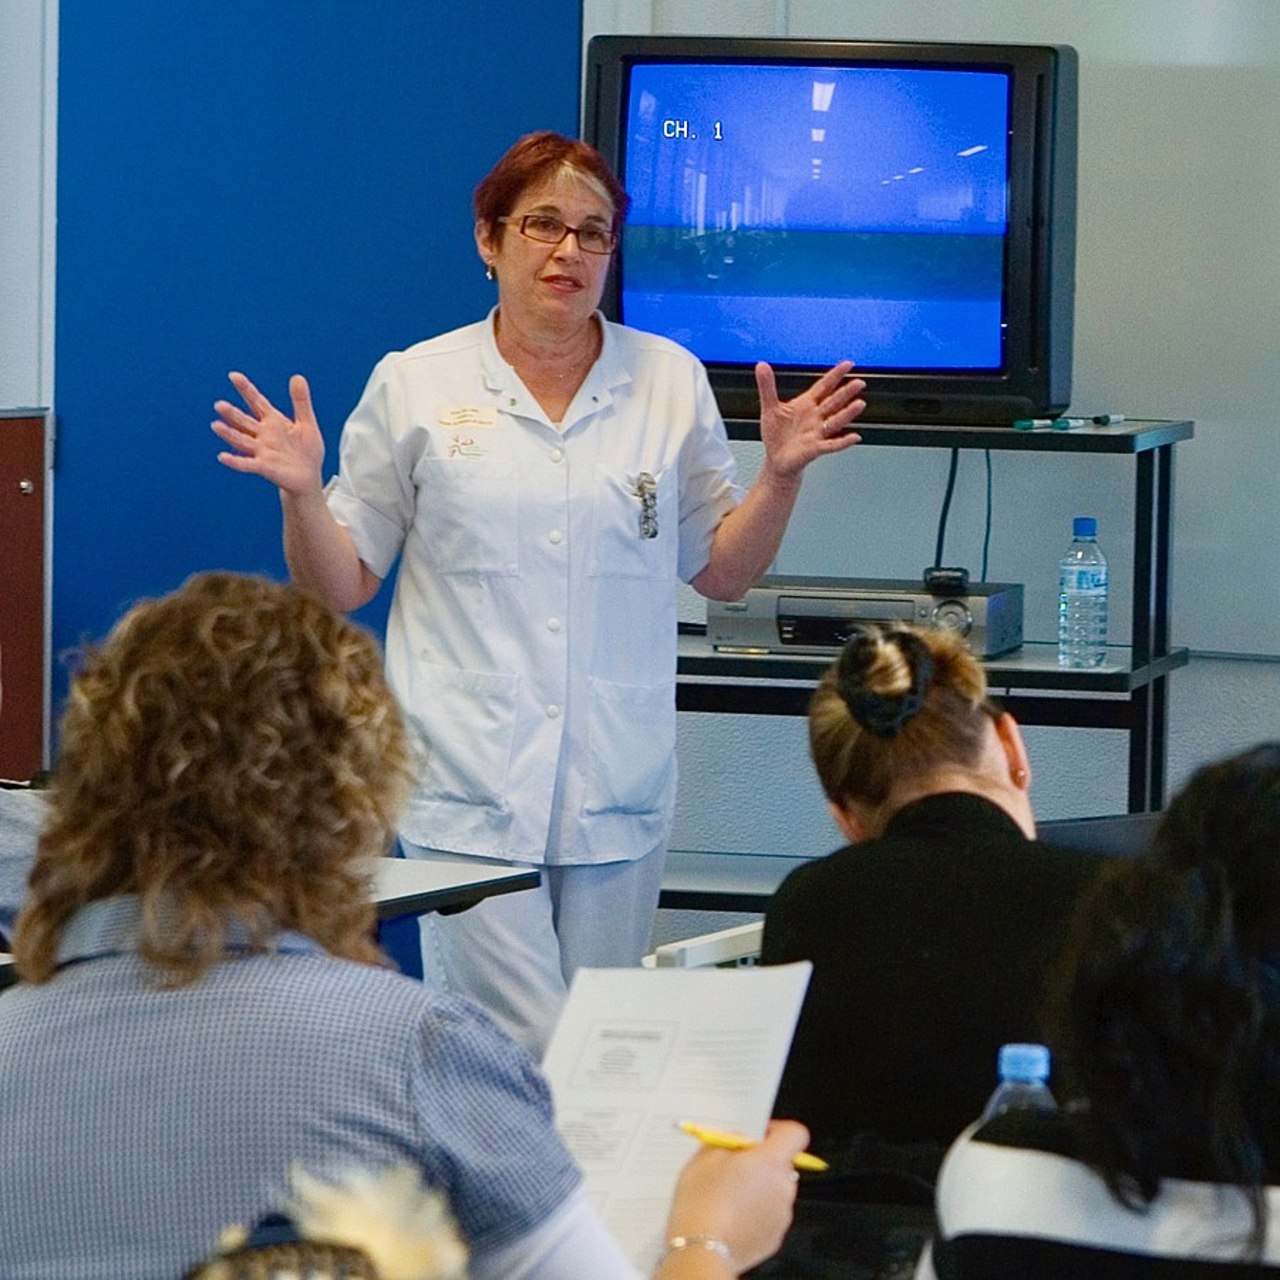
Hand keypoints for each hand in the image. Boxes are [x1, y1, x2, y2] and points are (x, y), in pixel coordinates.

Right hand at [212, 372, 325, 497]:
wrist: (310, 477)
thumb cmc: (307, 451)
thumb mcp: (307, 423)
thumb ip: (301, 402)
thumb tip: (297, 376)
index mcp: (273, 421)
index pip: (257, 402)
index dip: (246, 389)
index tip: (234, 376)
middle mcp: (263, 435)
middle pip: (244, 421)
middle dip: (232, 414)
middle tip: (219, 405)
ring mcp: (262, 451)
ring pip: (242, 440)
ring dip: (229, 434)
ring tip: (215, 426)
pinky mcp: (265, 467)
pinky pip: (248, 464)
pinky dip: (236, 461)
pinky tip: (223, 457)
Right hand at [662, 1120, 809, 1273]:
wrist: (701, 1249)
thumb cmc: (703, 1202)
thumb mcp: (706, 1155)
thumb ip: (728, 1140)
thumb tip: (736, 1139)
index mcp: (771, 1161)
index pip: (795, 1134)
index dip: (777, 1131)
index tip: (758, 1135)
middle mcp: (784, 1187)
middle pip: (782, 1163)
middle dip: (761, 1162)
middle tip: (733, 1166)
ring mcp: (781, 1215)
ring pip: (775, 1191)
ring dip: (758, 1189)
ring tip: (727, 1196)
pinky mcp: (774, 1238)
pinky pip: (769, 1216)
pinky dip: (755, 1213)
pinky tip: (731, 1216)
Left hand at [756, 360, 864, 481]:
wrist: (776, 460)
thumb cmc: (776, 435)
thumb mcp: (769, 408)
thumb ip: (767, 387)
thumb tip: (761, 365)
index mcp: (806, 404)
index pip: (823, 387)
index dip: (835, 376)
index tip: (848, 365)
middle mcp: (815, 417)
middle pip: (833, 402)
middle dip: (846, 393)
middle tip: (859, 383)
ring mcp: (817, 433)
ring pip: (835, 421)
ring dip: (847, 413)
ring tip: (859, 404)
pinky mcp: (815, 449)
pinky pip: (831, 445)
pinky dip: (842, 442)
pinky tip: (854, 437)